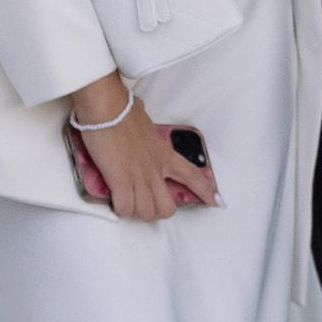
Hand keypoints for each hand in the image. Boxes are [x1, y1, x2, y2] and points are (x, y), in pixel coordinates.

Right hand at [68, 75, 216, 222]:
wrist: (106, 108)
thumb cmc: (123, 110)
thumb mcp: (144, 119)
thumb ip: (145, 126)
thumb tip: (138, 114)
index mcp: (165, 154)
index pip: (192, 176)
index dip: (205, 191)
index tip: (215, 201)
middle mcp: (156, 169)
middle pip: (166, 207)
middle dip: (156, 212)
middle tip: (146, 206)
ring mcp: (139, 177)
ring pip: (147, 212)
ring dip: (137, 213)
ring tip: (128, 205)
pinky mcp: (120, 181)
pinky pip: (125, 208)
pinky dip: (121, 210)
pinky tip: (116, 203)